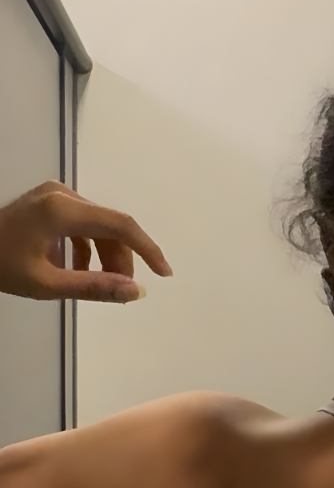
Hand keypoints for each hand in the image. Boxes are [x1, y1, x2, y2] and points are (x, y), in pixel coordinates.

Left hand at [0, 181, 171, 302]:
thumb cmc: (0, 266)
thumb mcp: (47, 284)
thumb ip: (94, 287)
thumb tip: (138, 292)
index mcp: (62, 210)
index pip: (120, 226)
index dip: (147, 249)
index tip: (163, 273)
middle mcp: (63, 195)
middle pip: (110, 227)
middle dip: (121, 259)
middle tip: (119, 289)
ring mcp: (56, 195)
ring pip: (99, 227)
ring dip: (105, 256)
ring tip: (98, 283)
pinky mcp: (50, 201)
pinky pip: (83, 225)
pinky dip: (89, 248)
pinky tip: (78, 269)